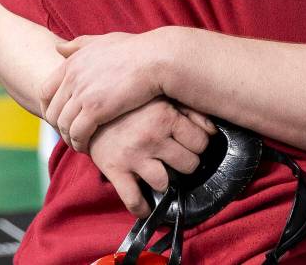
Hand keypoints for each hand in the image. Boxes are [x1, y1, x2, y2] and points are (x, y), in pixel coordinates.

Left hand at [40, 31, 166, 150]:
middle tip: (71, 136)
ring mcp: (82, 93)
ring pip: (63, 125)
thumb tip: (58, 48)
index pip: (45, 91)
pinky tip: (88, 148)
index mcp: (72, 62)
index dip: (49, 108)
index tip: (60, 118)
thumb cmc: (136, 50)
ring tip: (80, 145)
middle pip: (52, 111)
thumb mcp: (105, 41)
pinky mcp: (95, 109)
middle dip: (58, 127)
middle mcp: (72, 77)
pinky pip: (77, 133)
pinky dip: (79, 144)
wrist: (156, 59)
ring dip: (69, 139)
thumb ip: (81, 45)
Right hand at [89, 98, 215, 217]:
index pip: (201, 142)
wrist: (92, 109)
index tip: (190, 143)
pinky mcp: (116, 170)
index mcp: (166, 116)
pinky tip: (147, 205)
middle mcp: (152, 136)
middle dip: (186, 162)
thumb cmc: (133, 104)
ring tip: (160, 172)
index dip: (199, 144)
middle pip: (189, 164)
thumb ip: (192, 111)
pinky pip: (134, 200)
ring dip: (165, 181)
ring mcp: (134, 156)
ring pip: (165, 183)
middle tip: (176, 157)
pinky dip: (143, 208)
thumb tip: (213, 131)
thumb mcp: (163, 98)